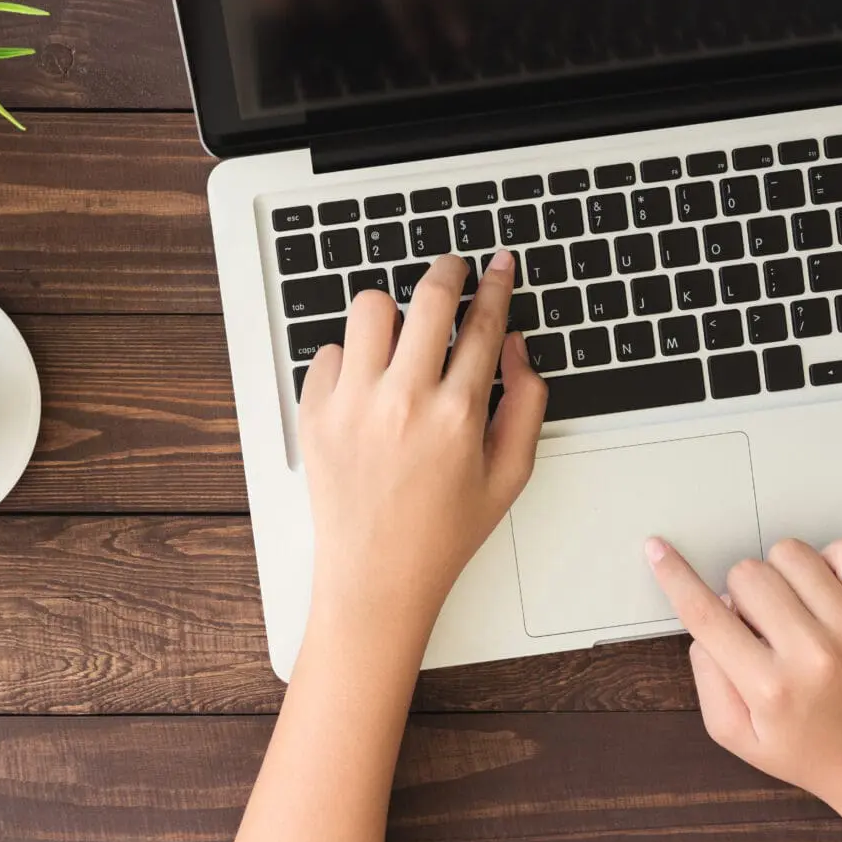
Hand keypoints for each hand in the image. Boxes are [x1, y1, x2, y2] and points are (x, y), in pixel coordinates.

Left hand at [300, 251, 546, 638]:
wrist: (376, 576)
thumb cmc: (443, 532)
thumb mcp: (509, 475)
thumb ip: (526, 403)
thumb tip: (515, 345)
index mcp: (458, 413)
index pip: (483, 322)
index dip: (495, 284)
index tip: (497, 265)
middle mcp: (403, 399)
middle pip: (428, 296)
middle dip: (447, 270)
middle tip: (452, 269)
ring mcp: (353, 404)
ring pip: (370, 307)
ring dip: (392, 312)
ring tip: (401, 335)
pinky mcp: (315, 413)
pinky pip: (329, 351)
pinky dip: (350, 358)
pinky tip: (366, 385)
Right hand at [649, 537, 841, 841]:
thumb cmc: (805, 748)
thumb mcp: (733, 733)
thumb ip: (706, 674)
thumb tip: (706, 614)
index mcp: (769, 688)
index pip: (705, 613)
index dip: (674, 576)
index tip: (658, 550)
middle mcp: (813, 654)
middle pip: (746, 574)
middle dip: (740, 594)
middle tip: (758, 626)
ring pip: (790, 554)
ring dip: (780, 574)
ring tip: (791, 609)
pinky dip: (828, 563)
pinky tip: (823, 594)